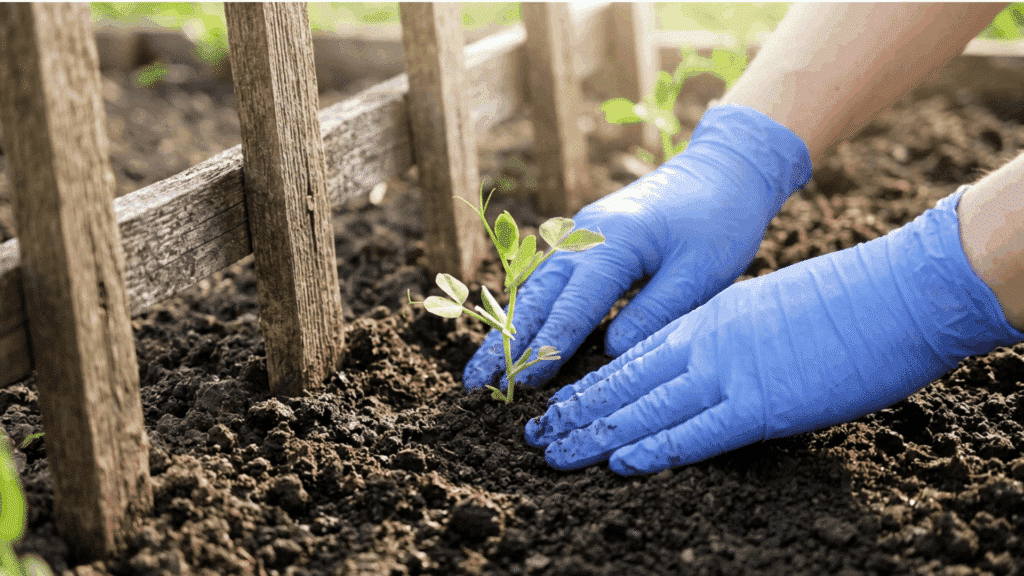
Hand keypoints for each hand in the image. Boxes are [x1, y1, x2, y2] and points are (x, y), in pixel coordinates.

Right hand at [462, 104, 811, 390]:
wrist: (723, 168)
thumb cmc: (719, 221)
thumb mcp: (701, 274)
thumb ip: (654, 314)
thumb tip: (608, 353)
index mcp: (615, 242)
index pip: (573, 305)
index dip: (548, 347)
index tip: (525, 384)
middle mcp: (586, 235)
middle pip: (537, 295)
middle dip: (506, 342)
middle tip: (476, 382)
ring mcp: (582, 234)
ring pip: (536, 287)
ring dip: (509, 327)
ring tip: (481, 366)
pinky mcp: (587, 238)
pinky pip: (549, 278)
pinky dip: (529, 309)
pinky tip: (513, 332)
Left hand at [525, 186, 1023, 474]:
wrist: (896, 291)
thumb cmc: (844, 300)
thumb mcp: (769, 308)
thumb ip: (732, 335)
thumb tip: (714, 361)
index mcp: (709, 318)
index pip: (636, 357)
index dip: (593, 384)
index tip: (561, 402)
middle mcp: (707, 343)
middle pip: (627, 383)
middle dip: (578, 411)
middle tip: (536, 434)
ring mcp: (730, 373)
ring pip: (646, 408)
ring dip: (597, 434)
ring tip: (556, 452)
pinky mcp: (762, 404)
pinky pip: (696, 432)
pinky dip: (655, 449)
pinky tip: (620, 462)